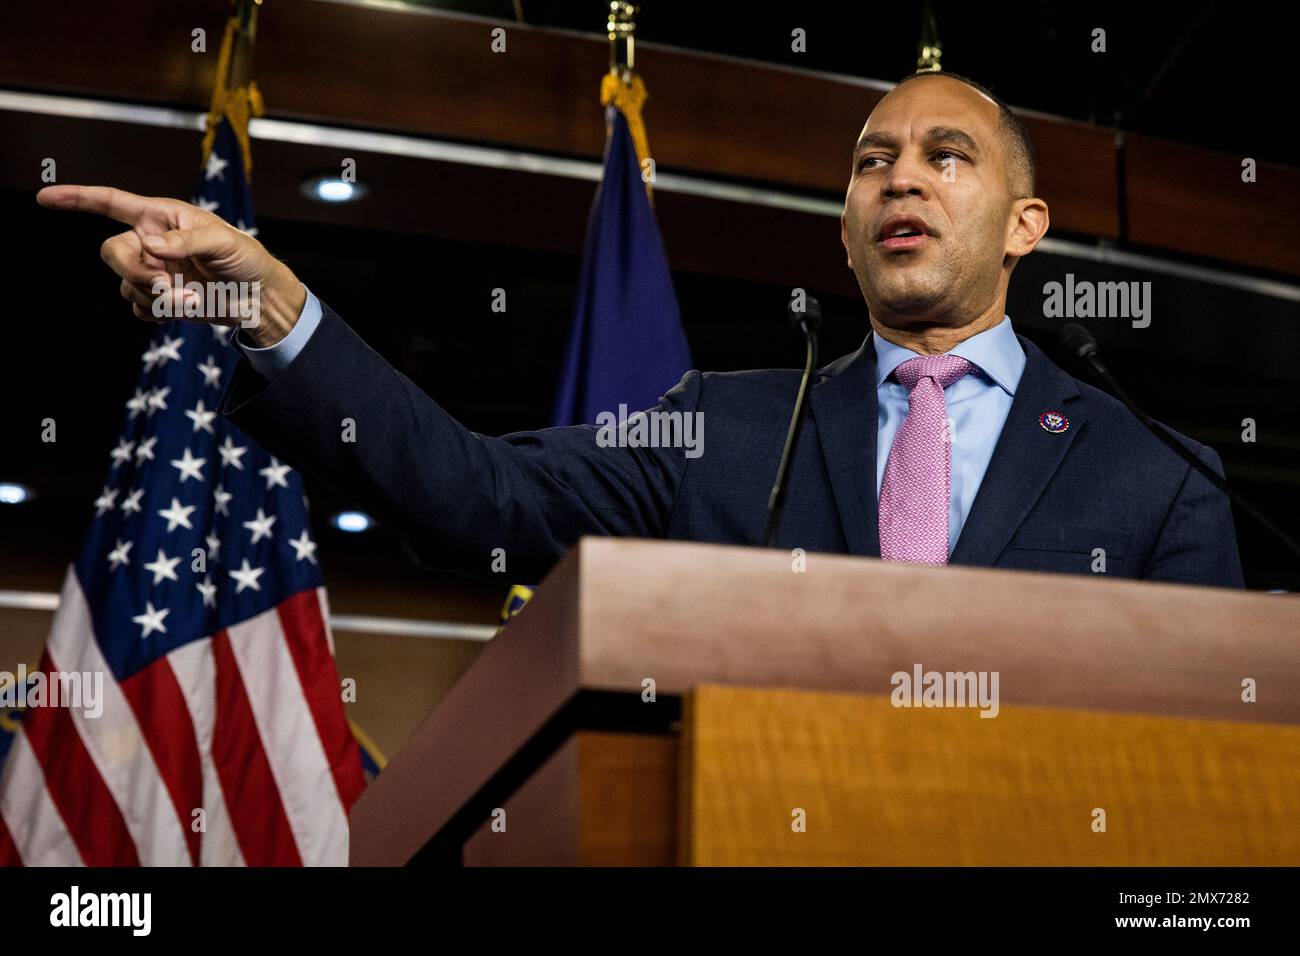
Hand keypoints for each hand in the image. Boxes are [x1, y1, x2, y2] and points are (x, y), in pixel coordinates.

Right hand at [37, 185, 305, 346]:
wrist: (258, 296)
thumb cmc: (245, 258)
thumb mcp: (223, 241)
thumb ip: (187, 241)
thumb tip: (151, 245)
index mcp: (160, 217)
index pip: (110, 202)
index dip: (76, 198)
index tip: (45, 197)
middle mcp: (149, 242)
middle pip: (112, 253)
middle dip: (135, 272)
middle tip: (168, 286)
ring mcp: (153, 271)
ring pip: (126, 285)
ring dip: (156, 297)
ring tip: (191, 298)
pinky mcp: (160, 299)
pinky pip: (138, 308)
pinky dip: (157, 313)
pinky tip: (183, 309)